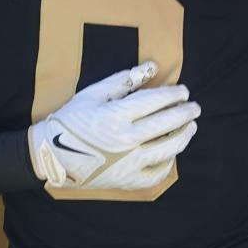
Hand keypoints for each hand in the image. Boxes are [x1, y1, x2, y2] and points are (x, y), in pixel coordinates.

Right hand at [29, 60, 201, 193]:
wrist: (52, 155)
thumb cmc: (72, 120)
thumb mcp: (94, 93)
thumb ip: (125, 79)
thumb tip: (153, 67)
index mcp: (116, 116)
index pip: (155, 101)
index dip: (173, 94)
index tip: (184, 91)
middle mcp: (126, 140)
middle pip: (167, 124)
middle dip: (186, 113)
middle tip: (195, 107)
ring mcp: (128, 163)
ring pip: (168, 149)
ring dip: (184, 136)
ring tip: (191, 127)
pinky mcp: (127, 181)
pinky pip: (157, 174)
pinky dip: (168, 163)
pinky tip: (172, 153)